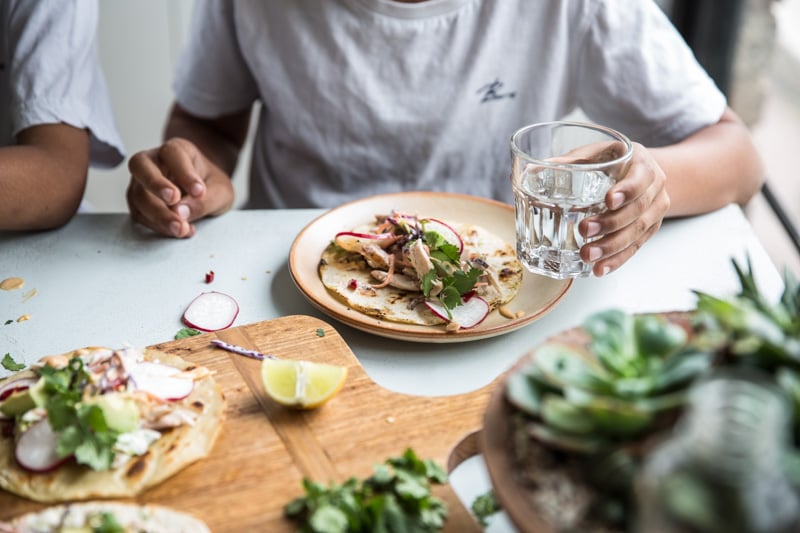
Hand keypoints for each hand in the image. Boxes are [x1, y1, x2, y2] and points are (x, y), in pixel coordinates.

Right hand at [126, 138, 233, 237]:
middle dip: (156, 185)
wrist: (202, 194)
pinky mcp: (138, 203)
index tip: (199, 192)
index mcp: (176, 150)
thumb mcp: (221, 191)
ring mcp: (141, 182)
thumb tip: (180, 212)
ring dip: (158, 214)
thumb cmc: (211, 185)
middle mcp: (152, 162)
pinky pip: (140, 214)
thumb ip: (205, 200)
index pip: (173, 153)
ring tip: (181, 229)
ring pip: (137, 194)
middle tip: (174, 201)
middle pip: (140, 166)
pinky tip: (178, 232)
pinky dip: (157, 226)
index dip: (184, 173)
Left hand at [578, 143, 669, 275]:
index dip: (627, 190)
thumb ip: (570, 162)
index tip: (608, 201)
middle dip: (611, 223)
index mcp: (642, 162)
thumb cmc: (609, 161)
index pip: (640, 177)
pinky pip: (635, 247)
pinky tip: (600, 268)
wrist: (637, 172)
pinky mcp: (649, 229)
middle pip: (638, 209)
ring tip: (588, 255)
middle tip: (584, 230)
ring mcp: (655, 209)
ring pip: (637, 232)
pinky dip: (617, 260)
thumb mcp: (593, 154)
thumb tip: (533, 169)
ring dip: (612, 247)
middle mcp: (655, 186)